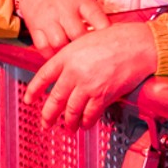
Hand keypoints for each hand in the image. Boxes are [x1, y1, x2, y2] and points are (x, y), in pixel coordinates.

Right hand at [18, 0, 109, 57]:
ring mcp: (48, 20)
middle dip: (85, 46)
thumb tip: (113, 34)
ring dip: (67, 53)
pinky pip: (43, 47)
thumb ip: (96, 16)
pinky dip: (52, 55)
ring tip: (74, 58)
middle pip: (77, 33)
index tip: (109, 41)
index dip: (104, 30)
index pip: (95, 15)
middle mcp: (63, 9)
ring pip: (59, 43)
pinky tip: (58, 56)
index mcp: (79, 0)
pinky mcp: (35, 28)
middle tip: (91, 55)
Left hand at [24, 23, 158, 129]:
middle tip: (45, 123)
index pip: (44, 75)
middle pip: (55, 98)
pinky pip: (90, 114)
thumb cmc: (116, 39)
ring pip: (71, 110)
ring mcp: (88, 85)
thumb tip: (64, 72)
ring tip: (68, 127)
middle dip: (48, 115)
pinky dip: (87, 121)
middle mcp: (74, 71)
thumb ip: (73, 57)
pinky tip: (85, 124)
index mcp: (67, 56)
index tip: (29, 99)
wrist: (138, 45)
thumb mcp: (86, 41)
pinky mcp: (103, 95)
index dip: (34, 90)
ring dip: (68, 122)